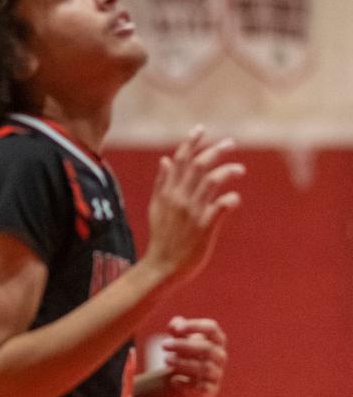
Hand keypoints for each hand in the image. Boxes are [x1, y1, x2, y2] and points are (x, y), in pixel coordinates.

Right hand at [146, 127, 244, 286]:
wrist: (162, 267)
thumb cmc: (161, 238)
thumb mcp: (156, 208)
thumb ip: (162, 183)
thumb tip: (165, 160)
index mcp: (168, 193)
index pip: (180, 160)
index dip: (191, 142)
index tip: (201, 129)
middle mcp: (180, 199)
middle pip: (199, 165)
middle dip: (216, 150)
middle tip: (231, 143)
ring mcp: (192, 213)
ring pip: (211, 182)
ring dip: (228, 171)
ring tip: (240, 169)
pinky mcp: (204, 228)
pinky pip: (220, 207)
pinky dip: (230, 199)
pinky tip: (234, 198)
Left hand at [162, 316, 227, 396]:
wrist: (187, 378)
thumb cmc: (186, 352)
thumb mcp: (180, 338)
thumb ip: (177, 328)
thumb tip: (174, 325)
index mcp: (216, 340)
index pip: (211, 328)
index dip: (195, 326)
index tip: (176, 329)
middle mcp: (220, 356)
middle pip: (207, 349)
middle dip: (183, 346)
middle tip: (163, 344)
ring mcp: (216, 374)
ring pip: (204, 368)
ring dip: (182, 363)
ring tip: (166, 359)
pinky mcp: (209, 390)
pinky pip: (201, 388)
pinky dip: (186, 385)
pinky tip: (173, 380)